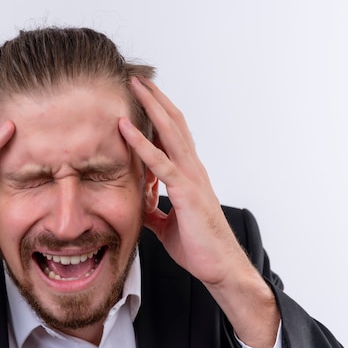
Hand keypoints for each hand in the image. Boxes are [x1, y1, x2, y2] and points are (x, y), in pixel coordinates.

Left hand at [118, 77, 278, 347]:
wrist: (220, 268)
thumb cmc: (198, 246)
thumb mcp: (166, 225)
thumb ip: (154, 209)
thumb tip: (139, 203)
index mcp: (188, 175)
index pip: (173, 135)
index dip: (158, 113)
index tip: (142, 95)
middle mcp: (193, 170)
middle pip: (174, 124)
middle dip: (155, 98)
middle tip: (137, 78)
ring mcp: (192, 178)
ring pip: (171, 133)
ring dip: (152, 108)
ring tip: (136, 87)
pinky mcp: (187, 193)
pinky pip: (161, 164)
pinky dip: (143, 145)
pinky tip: (127, 130)